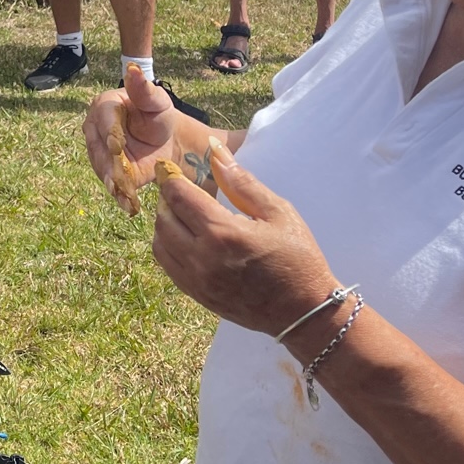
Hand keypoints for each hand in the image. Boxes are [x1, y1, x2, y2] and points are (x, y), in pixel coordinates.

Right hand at [83, 65, 213, 202]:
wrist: (165, 139)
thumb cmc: (158, 114)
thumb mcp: (156, 100)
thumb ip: (144, 89)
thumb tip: (132, 70)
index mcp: (103, 106)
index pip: (103, 120)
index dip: (109, 133)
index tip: (116, 146)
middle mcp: (95, 130)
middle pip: (98, 147)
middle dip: (109, 163)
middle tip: (119, 178)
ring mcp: (98, 153)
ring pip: (102, 168)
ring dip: (113, 182)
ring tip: (125, 194)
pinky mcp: (107, 172)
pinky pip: (111, 183)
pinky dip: (119, 194)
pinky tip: (128, 205)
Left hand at [153, 141, 340, 336]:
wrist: (303, 312)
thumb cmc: (297, 257)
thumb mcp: (277, 212)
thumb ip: (241, 181)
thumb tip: (215, 151)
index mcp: (223, 232)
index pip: (178, 197)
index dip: (169, 178)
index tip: (169, 169)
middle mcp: (202, 258)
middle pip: (163, 219)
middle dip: (166, 199)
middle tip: (178, 189)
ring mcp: (197, 280)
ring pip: (159, 243)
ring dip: (163, 223)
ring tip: (181, 213)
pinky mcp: (197, 295)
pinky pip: (167, 266)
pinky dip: (167, 246)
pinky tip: (184, 237)